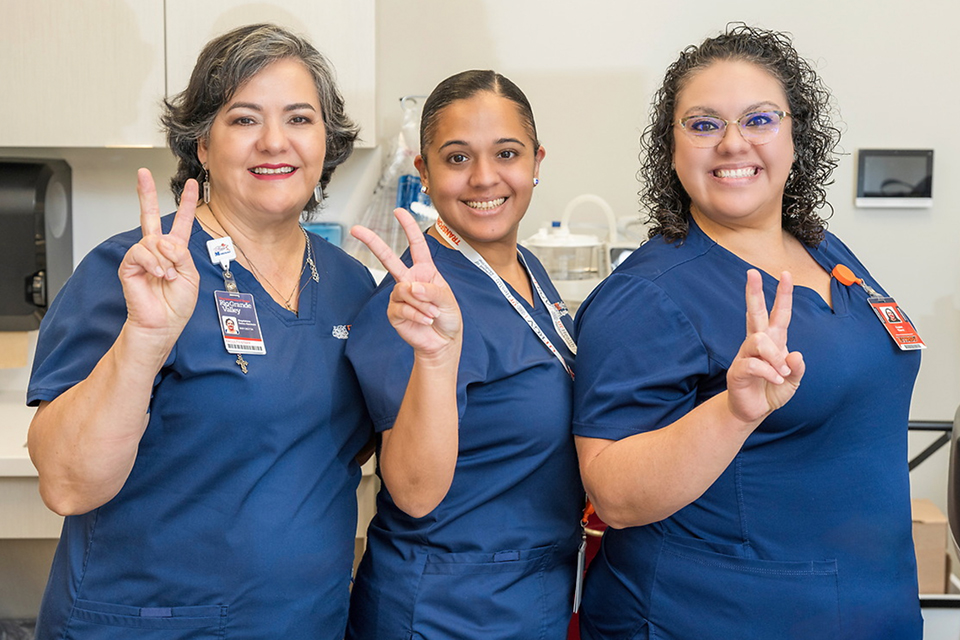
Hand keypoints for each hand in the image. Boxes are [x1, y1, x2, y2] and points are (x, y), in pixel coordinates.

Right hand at [118, 169, 199, 344]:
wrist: (162, 324)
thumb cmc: (177, 305)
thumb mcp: (190, 276)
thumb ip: (182, 254)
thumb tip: (164, 242)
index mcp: (176, 251)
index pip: (181, 222)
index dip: (187, 204)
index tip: (193, 185)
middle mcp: (158, 250)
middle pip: (150, 215)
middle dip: (146, 193)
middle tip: (143, 173)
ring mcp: (143, 257)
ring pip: (153, 241)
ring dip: (164, 260)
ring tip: (167, 276)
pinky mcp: (129, 265)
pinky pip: (140, 252)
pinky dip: (152, 263)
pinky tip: (157, 274)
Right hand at [351, 208, 461, 356]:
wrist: (442, 342)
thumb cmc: (448, 318)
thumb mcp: (448, 300)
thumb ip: (431, 291)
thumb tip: (410, 287)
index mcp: (425, 271)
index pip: (416, 245)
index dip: (408, 227)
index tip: (399, 211)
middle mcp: (409, 280)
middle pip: (388, 258)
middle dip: (372, 242)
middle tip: (356, 229)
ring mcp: (400, 296)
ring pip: (403, 292)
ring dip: (421, 304)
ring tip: (431, 314)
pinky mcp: (394, 312)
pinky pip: (401, 308)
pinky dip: (416, 315)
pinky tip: (425, 320)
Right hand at [726, 269, 804, 423]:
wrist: (753, 411)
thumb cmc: (771, 391)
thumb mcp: (793, 381)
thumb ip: (797, 368)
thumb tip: (795, 354)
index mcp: (773, 341)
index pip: (779, 314)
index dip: (783, 295)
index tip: (786, 274)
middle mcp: (757, 343)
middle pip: (754, 312)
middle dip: (754, 292)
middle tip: (752, 272)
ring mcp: (745, 355)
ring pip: (758, 341)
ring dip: (774, 357)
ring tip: (782, 373)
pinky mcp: (737, 370)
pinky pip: (753, 364)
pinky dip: (769, 372)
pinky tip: (776, 381)